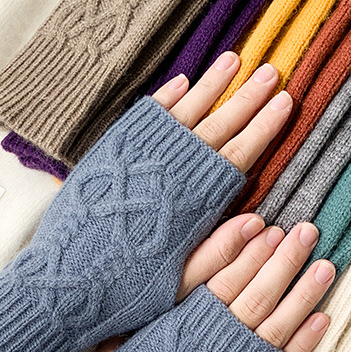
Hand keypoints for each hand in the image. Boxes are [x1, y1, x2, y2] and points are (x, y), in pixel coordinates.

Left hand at [0, 53, 291, 351]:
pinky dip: (165, 99)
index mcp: (192, 204)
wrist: (65, 282)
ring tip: (233, 60)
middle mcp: (169, 174)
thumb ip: (218, 253)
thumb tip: (260, 224)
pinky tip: (183, 82)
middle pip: (218, 126)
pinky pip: (145, 119)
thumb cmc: (124, 290)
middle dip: (247, 98)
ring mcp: (140, 160)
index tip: (285, 103)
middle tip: (273, 72)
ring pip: (183, 113)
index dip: (263, 128)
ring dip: (211, 86)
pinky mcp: (112, 155)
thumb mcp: (179, 285)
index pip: (238, 155)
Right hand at [93, 214, 333, 351]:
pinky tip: (322, 319)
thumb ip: (131, 327)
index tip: (266, 227)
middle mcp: (207, 343)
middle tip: (307, 230)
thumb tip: (135, 303)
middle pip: (253, 294)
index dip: (244, 252)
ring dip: (304, 294)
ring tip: (326, 266)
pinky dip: (304, 340)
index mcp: (173, 326)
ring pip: (275, 324)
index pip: (216, 279)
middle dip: (282, 260)